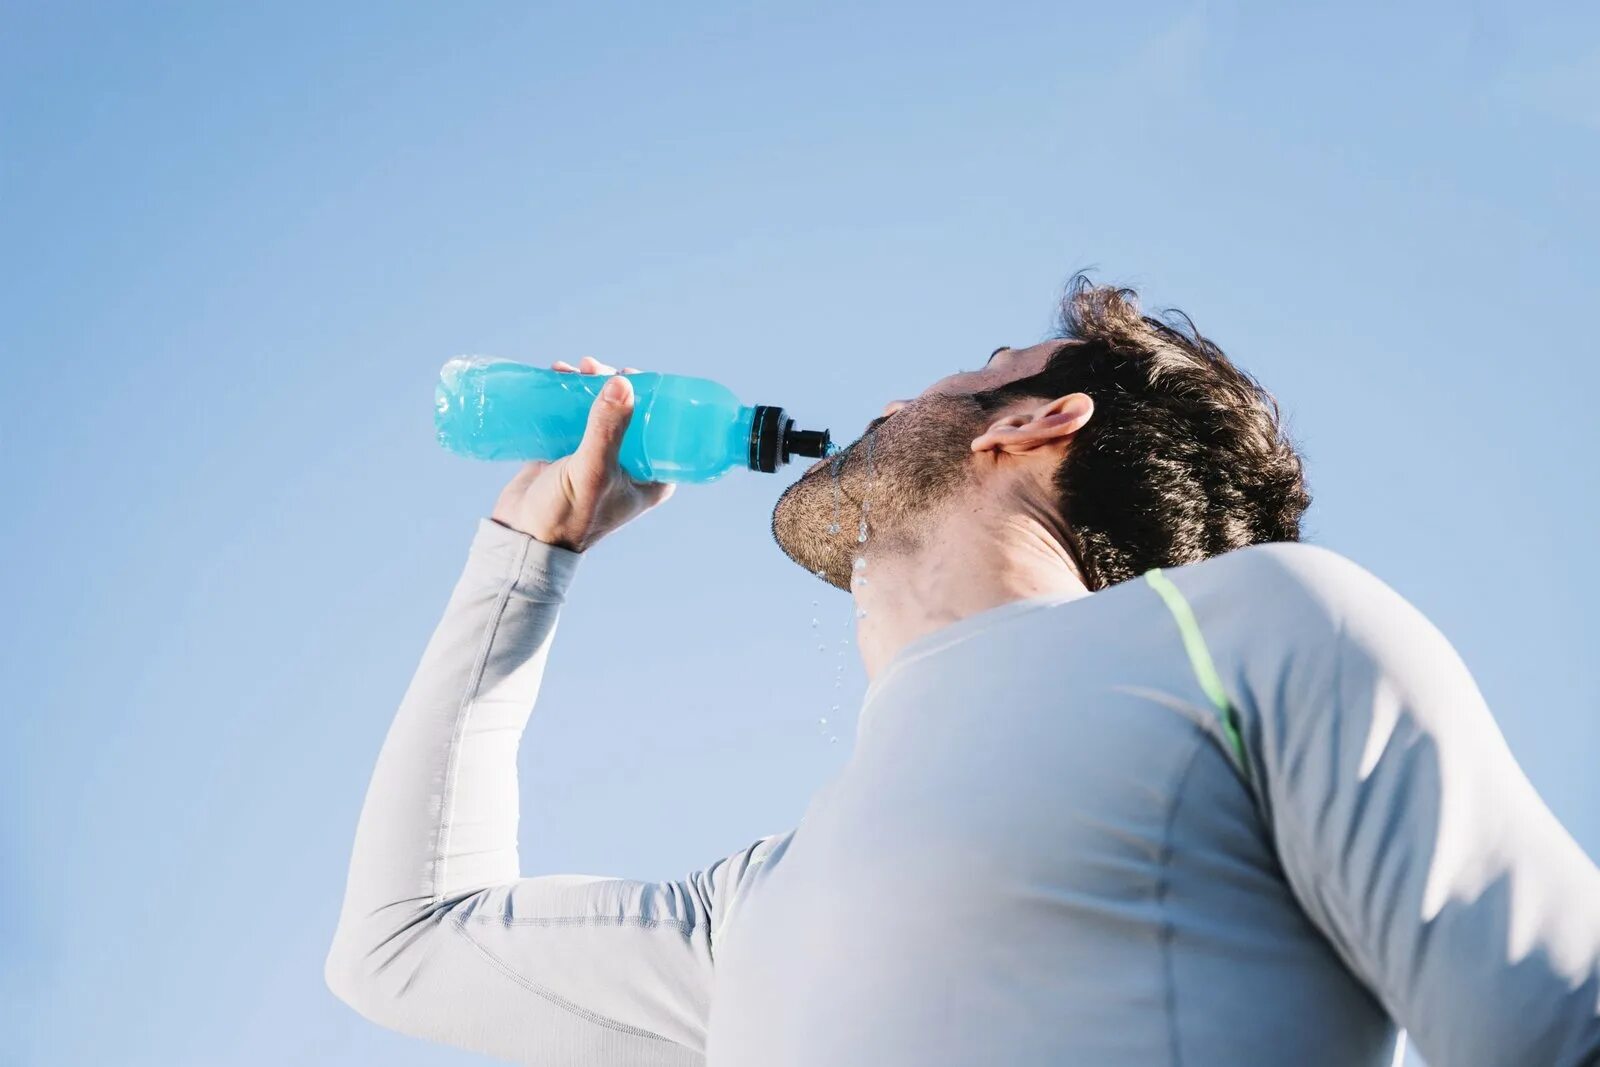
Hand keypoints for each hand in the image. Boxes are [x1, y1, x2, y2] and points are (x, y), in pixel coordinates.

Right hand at [490, 356, 676, 551]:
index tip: (630, 373)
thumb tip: (621, 382)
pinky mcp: (570, 452)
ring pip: (602, 410)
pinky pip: (575, 416)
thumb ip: (607, 429)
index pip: (664, 426)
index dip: (651, 395)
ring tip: (570, 370)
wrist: (522, 538)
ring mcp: (599, 458)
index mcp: (652, 478)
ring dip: (588, 385)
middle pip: (631, 412)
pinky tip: (557, 376)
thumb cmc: (566, 516)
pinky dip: (567, 396)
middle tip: (592, 369)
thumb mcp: (592, 472)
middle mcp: (630, 467)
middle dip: (613, 384)